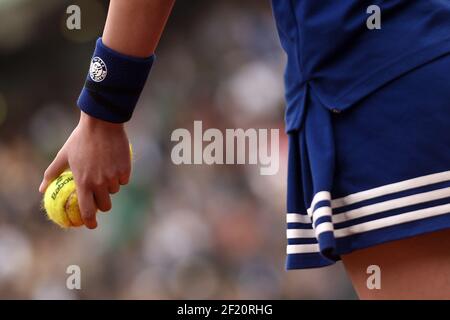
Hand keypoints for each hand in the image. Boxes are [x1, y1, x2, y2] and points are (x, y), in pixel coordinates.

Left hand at [39, 111, 131, 228]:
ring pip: (114, 191)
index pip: (87, 210)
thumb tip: (41, 190)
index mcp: (83, 182)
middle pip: (105, 205)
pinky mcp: (125, 170)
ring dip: (110, 187)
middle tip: (99, 197)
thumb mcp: (63, 155)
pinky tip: (114, 164)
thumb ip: (52, 173)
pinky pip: (123, 180)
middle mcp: (99, 183)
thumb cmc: (80, 138)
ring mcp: (113, 177)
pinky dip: (119, 176)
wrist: (102, 124)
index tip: (91, 225)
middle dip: (103, 204)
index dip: (89, 221)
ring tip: (105, 171)